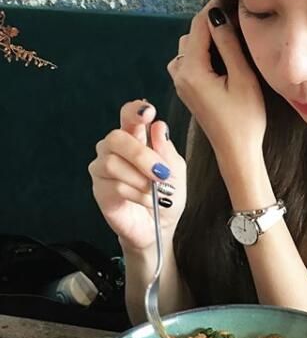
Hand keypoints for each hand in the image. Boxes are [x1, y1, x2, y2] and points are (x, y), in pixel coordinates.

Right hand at [89, 100, 186, 252]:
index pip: (128, 115)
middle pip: (116, 137)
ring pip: (113, 162)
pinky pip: (115, 186)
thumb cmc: (166, 195)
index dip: (135, 111)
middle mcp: (116, 149)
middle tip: (161, 172)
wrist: (159, 226)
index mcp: (136, 138)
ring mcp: (103, 168)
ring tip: (155, 192)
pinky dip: (137, 194)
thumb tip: (158, 127)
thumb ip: (166, 150)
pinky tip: (147, 201)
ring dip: (140, 179)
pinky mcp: (100, 189)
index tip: (148, 112)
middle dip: (141, 154)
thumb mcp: (176, 171)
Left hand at [167, 0, 265, 165]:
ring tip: (232, 37)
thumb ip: (228, 44)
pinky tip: (222, 58)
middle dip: (212, 23)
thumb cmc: (245, 119)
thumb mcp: (242, 78)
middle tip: (238, 17)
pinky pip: (190, 60)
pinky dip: (203, 52)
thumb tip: (218, 14)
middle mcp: (180, 74)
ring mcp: (181, 82)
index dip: (214, 6)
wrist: (236, 151)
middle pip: (192, 34)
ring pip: (189, 46)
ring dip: (207, 38)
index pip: (199, 25)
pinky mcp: (187, 89)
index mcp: (192, 70)